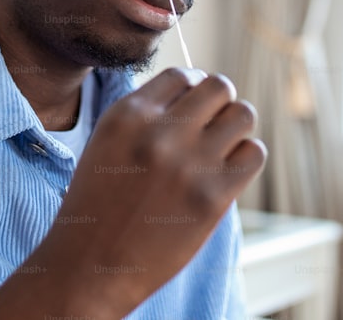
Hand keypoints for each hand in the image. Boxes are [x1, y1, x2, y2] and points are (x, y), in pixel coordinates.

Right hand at [0, 68, 265, 318]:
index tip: (193, 108)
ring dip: (236, 128)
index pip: (182, 75)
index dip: (193, 88)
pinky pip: (254, 153)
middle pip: (219, 86)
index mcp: (128, 114)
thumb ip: (147, 114)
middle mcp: (160, 132)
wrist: (89, 267)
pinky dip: (245, 159)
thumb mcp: (107, 142)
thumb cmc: (99, 206)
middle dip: (220, 102)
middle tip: (211, 126)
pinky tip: (227, 173)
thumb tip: (196, 91)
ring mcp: (189, 163)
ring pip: (243, 115)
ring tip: (221, 149)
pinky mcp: (213, 196)